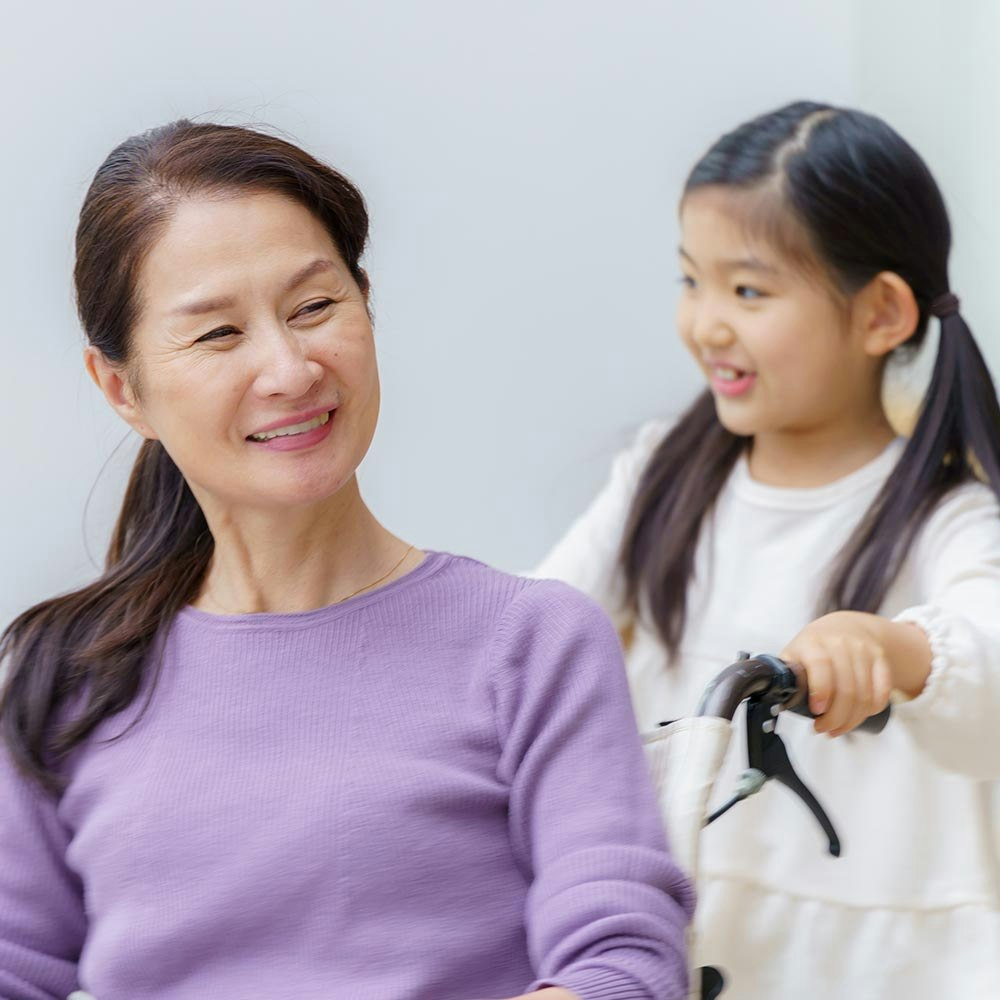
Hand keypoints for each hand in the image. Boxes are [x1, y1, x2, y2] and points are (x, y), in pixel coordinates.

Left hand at [780, 610, 928, 736]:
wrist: (846, 626)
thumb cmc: (814, 647)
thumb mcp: (795, 654)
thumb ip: (787, 675)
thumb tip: (776, 699)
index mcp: (813, 642)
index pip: (821, 665)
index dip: (821, 690)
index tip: (817, 710)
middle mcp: (840, 643)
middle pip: (846, 689)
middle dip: (836, 717)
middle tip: (825, 729)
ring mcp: (863, 650)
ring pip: (864, 695)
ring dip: (852, 719)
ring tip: (839, 728)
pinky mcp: (880, 659)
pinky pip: (882, 691)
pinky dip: (872, 708)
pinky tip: (860, 715)